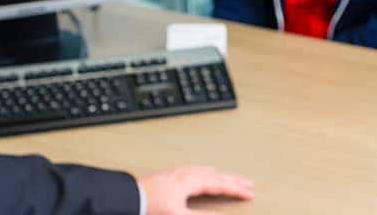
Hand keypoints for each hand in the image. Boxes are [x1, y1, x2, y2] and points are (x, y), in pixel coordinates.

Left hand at [138, 166, 254, 214]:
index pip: (220, 184)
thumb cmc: (149, 206)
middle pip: (215, 175)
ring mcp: (176, 173)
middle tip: (248, 183)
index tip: (250, 193)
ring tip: (227, 176)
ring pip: (204, 171)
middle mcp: (184, 174)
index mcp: (190, 181)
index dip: (236, 189)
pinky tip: (199, 172)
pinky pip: (192, 169)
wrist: (127, 198)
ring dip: (219, 174)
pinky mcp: (167, 176)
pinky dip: (203, 171)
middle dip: (233, 180)